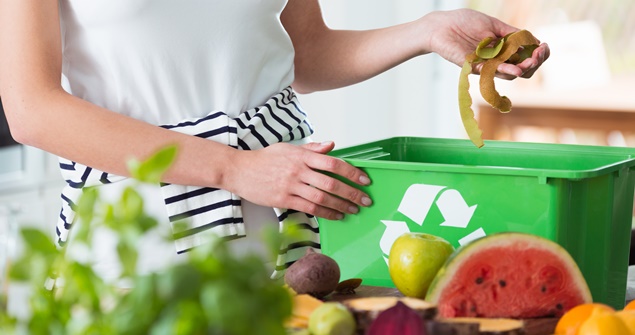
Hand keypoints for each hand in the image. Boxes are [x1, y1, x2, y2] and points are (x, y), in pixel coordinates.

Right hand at [224, 141, 371, 219]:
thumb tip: (332, 145)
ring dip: (341, 205)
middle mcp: (298, 170)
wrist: (240, 170)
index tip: (364, 180)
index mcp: (302, 156)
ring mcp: (291, 185)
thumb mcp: (289, 148)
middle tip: (365, 200)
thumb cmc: (265, 159)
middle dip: (352, 192)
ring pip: (322, 198)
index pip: (333, 163)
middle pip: (331, 183)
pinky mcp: (284, 199)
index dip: (351, 172)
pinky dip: (326, 213)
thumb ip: (312, 149)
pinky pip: (309, 208)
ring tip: (354, 209)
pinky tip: (336, 215)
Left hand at [422, 9, 549, 79]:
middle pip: (522, 70)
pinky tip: (515, 69)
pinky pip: (491, 72)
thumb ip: (512, 33)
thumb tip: (534, 40)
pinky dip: (505, 70)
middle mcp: (496, 60)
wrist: (441, 25)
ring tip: (531, 62)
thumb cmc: (464, 22)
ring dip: (523, 68)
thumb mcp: (493, 24)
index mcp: (503, 49)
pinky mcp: (473, 67)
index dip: (538, 54)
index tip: (544, 47)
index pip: (526, 58)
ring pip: (509, 74)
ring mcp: (485, 65)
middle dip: (534, 63)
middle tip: (539, 54)